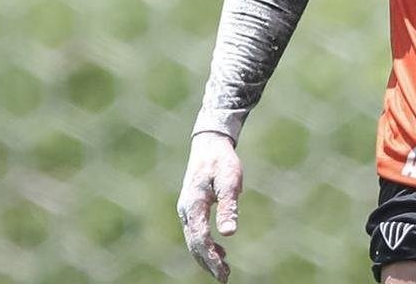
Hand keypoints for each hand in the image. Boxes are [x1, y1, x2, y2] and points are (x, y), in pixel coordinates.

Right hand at [177, 132, 242, 281]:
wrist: (209, 145)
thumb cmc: (221, 162)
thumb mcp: (230, 182)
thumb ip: (229, 207)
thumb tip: (229, 233)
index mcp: (193, 205)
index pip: (200, 239)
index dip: (212, 258)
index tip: (224, 272)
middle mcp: (186, 211)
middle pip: (194, 244)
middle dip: (208, 263)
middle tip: (224, 278)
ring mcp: (186, 210)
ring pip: (193, 241)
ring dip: (206, 257)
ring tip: (223, 271)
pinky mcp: (191, 209)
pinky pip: (196, 233)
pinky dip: (206, 246)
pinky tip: (220, 252)